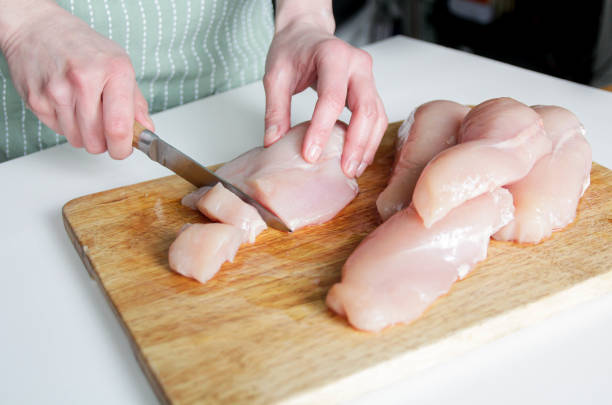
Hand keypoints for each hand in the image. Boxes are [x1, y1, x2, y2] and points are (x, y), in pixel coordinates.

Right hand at [0, 1, 153, 158]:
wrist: (39, 29)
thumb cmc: (84, 47)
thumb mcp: (120, 65)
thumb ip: (136, 103)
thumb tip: (146, 130)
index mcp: (114, 71)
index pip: (119, 127)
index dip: (123, 148)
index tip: (124, 149)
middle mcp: (84, 80)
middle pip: (96, 141)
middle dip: (104, 143)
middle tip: (104, 129)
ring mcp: (57, 90)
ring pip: (77, 140)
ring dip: (84, 134)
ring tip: (84, 109)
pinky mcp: (37, 99)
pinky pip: (58, 131)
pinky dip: (66, 125)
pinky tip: (67, 103)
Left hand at [263, 5, 386, 177]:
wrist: (306, 33)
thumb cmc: (293, 49)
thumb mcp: (275, 74)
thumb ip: (275, 108)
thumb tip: (274, 142)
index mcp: (333, 55)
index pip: (331, 97)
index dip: (322, 129)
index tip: (310, 154)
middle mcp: (357, 64)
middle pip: (365, 109)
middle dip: (356, 143)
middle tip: (344, 170)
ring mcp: (367, 76)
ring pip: (377, 115)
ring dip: (367, 146)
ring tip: (353, 170)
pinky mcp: (369, 89)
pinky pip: (376, 117)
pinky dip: (369, 139)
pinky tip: (358, 158)